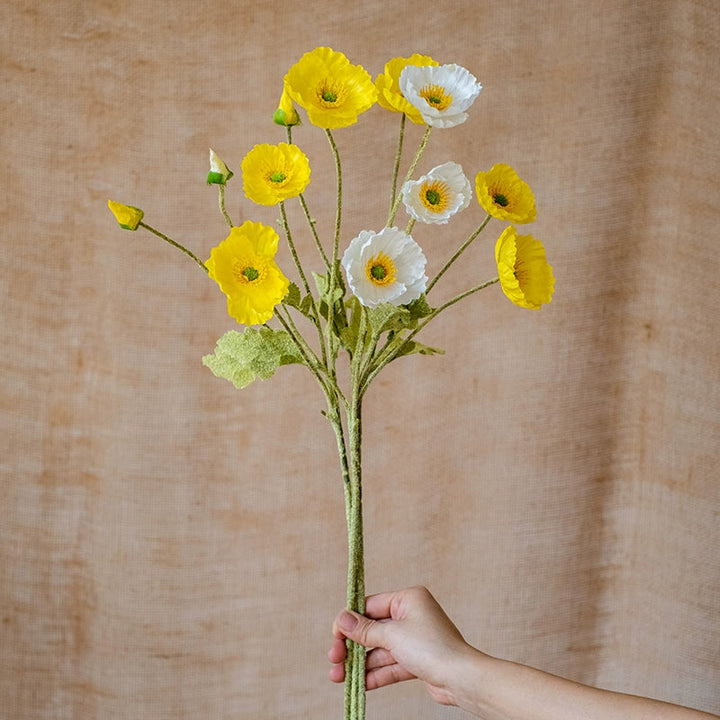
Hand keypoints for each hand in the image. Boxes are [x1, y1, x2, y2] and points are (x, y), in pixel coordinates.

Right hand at [328, 585, 476, 705]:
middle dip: (352, 646)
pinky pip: (390, 665)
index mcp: (407, 599)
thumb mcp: (392, 635)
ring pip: (379, 650)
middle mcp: (411, 616)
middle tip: (334, 659)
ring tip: (337, 676)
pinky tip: (358, 683)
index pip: (370, 606)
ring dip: (359, 663)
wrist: (461, 678)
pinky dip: (375, 673)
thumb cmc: (431, 648)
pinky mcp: (417, 661)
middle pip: (372, 630)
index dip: (350, 621)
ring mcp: (414, 639)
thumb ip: (365, 629)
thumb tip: (342, 618)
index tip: (335, 636)